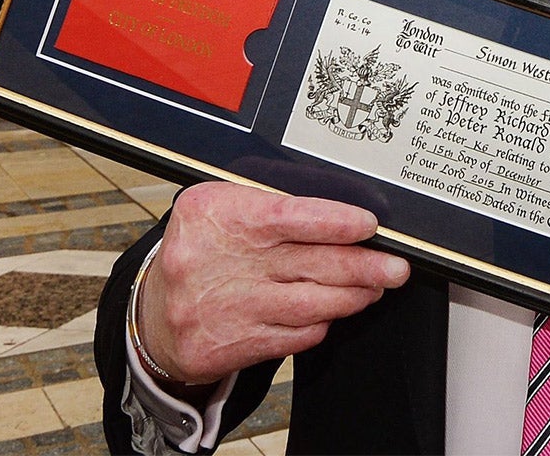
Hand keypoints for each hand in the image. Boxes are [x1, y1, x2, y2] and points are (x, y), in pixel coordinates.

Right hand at [137, 183, 409, 385]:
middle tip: (395, 266)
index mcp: (220, 215)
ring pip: (308, 304)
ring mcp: (227, 308)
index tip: (368, 224)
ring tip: (374, 288)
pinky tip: (333, 312)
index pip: (289, 216)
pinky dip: (320, 323)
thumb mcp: (221, 206)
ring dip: (350, 296)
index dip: (335, 222)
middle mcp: (221, 262)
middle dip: (362, 266)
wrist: (154, 314)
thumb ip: (273, 204)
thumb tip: (339, 215)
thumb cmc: (201, 249)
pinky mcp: (231, 346)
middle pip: (309, 264)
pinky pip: (293, 336)